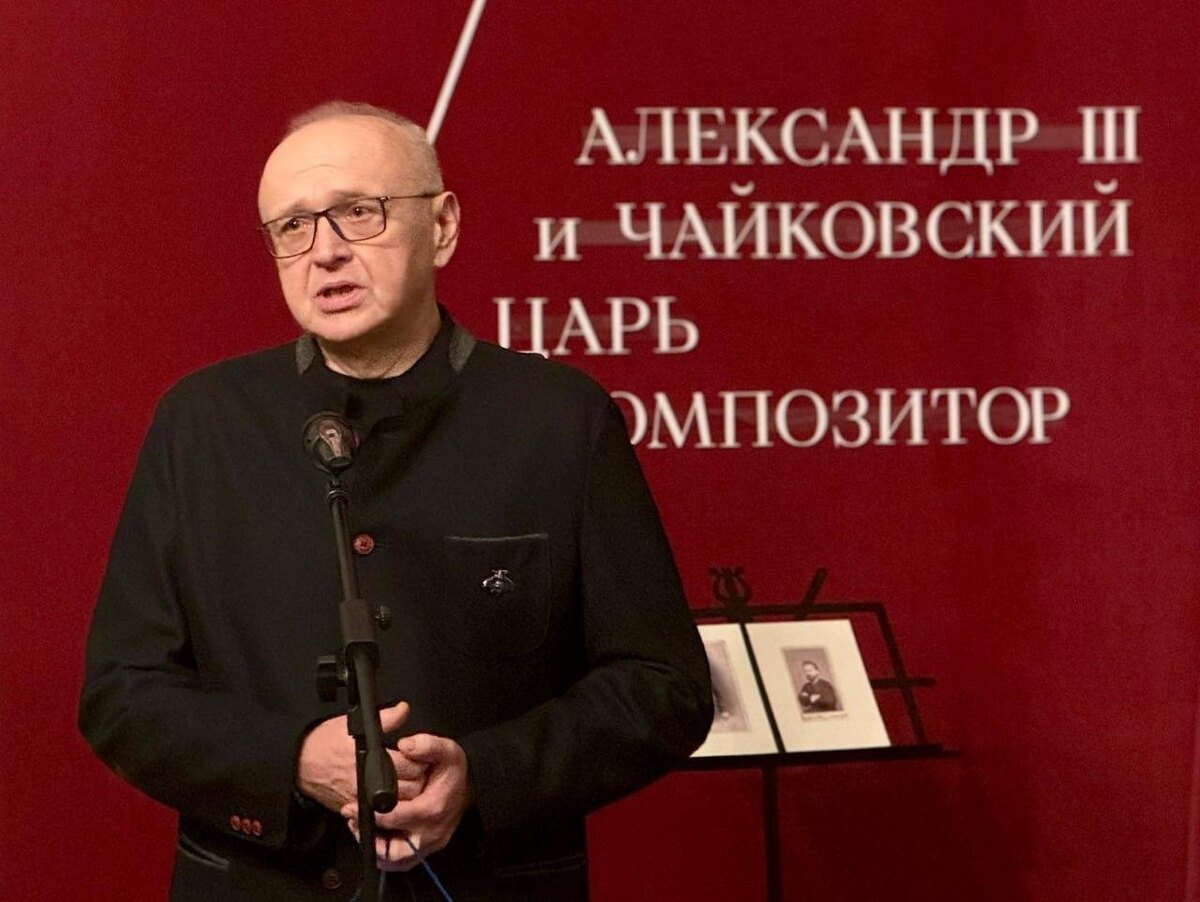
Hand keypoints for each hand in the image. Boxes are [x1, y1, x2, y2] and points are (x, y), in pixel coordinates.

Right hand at [296, 702, 425, 812]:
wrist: (299, 763)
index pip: (411, 765)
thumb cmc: (324, 742)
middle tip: (418, 769)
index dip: (420, 759)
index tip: (421, 755)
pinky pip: (382, 813)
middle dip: (418, 778)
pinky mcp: (356, 809)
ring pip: (400, 804)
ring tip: (407, 782)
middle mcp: (369, 781)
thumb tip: (404, 709)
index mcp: (372, 757)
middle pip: (411, 787)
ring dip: (407, 795)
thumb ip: (384, 718)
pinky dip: (389, 807)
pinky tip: (390, 794)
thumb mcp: (353, 723)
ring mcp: (363, 798)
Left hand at [343, 734, 470, 870]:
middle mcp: (431, 833)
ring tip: (358, 828)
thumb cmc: (452, 772)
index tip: (353, 805)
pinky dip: (383, 854)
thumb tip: (405, 745)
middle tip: (352, 820)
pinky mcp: (423, 852)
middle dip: (368, 837)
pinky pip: (398, 862)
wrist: (467, 789)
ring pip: (394, 860)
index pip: (396, 818)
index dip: (371, 813)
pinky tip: (372, 837)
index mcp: (433, 809)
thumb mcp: (446, 750)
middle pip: (393, 848)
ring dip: (373, 848)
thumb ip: (426, 744)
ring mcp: (428, 846)